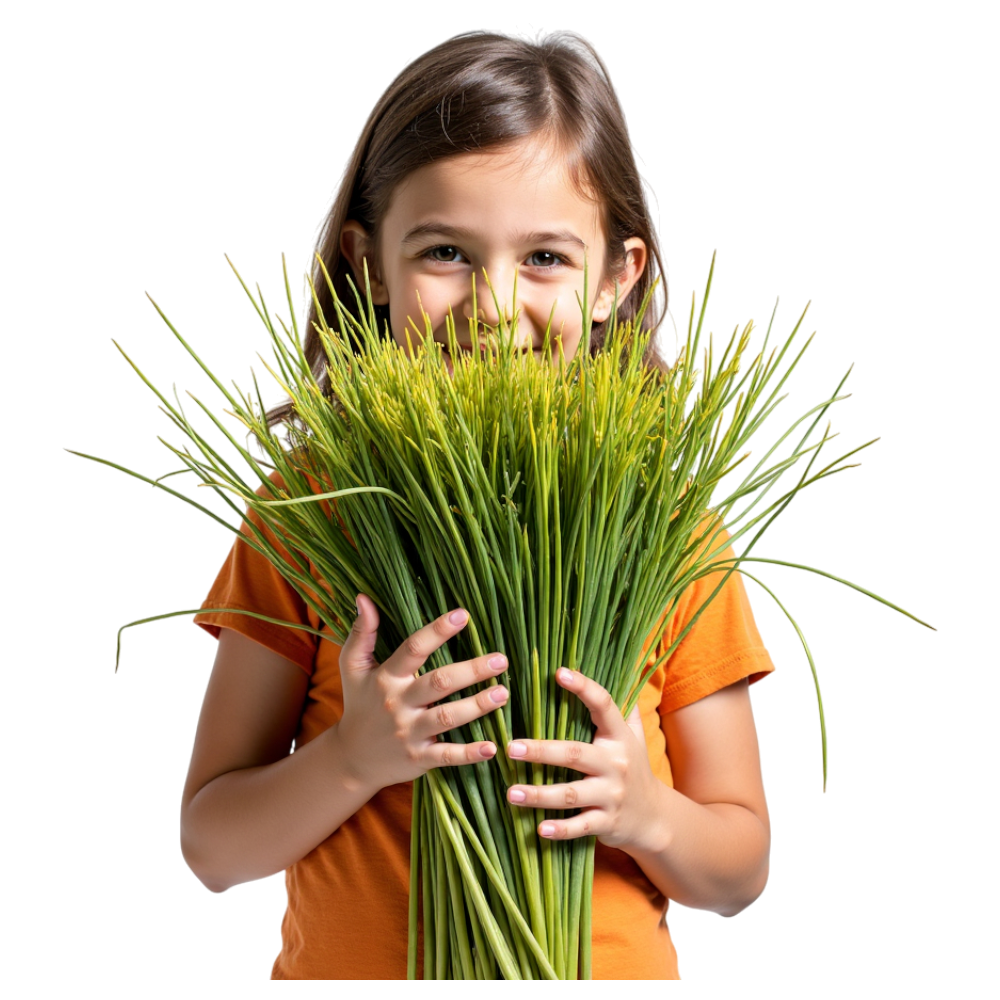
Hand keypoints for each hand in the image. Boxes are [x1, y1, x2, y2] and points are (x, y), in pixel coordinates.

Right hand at [334, 593, 509, 791]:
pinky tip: (492, 746)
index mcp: (387, 678)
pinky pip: (446, 756)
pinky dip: (469, 754)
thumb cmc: (360, 705)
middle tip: (501, 659)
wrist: (351, 759)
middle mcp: (399, 703)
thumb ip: (362, 633)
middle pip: (439, 683)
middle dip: (471, 670)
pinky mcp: (418, 758)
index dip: (438, 630)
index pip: (414, 648)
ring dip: (477, 706)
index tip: (464, 614)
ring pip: (447, 717)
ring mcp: (410, 733)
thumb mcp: (352, 668)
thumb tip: (364, 598)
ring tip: (503, 692)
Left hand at [505, 668, 661, 851]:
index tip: (558, 672)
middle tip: (512, 747)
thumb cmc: (634, 768)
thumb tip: (611, 669)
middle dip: (542, 751)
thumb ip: (622, 708)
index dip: (583, 688)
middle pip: (575, 754)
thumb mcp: (634, 737)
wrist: (655, 818)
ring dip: (539, 794)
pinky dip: (560, 829)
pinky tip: (538, 830)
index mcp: (620, 737)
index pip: (604, 706)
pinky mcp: (606, 822)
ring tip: (511, 792)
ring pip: (571, 794)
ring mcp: (612, 795)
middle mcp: (616, 764)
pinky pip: (580, 826)